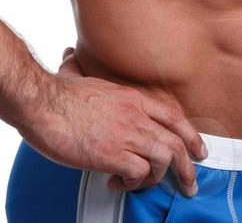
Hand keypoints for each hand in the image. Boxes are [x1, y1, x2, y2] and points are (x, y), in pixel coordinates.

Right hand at [18, 47, 206, 197]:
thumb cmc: (55, 93)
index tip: (198, 151)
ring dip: (157, 178)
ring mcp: (126, 133)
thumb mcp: (80, 76)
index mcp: (132, 98)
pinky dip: (132, 183)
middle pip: (176, 142)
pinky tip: (116, 181)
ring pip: (164, 159)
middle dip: (188, 166)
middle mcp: (135, 115)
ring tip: (141, 185)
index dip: (191, 136)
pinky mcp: (112, 153)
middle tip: (190, 184)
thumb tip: (69, 56)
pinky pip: (138, 173)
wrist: (42, 102)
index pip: (174, 117)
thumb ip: (81, 69)